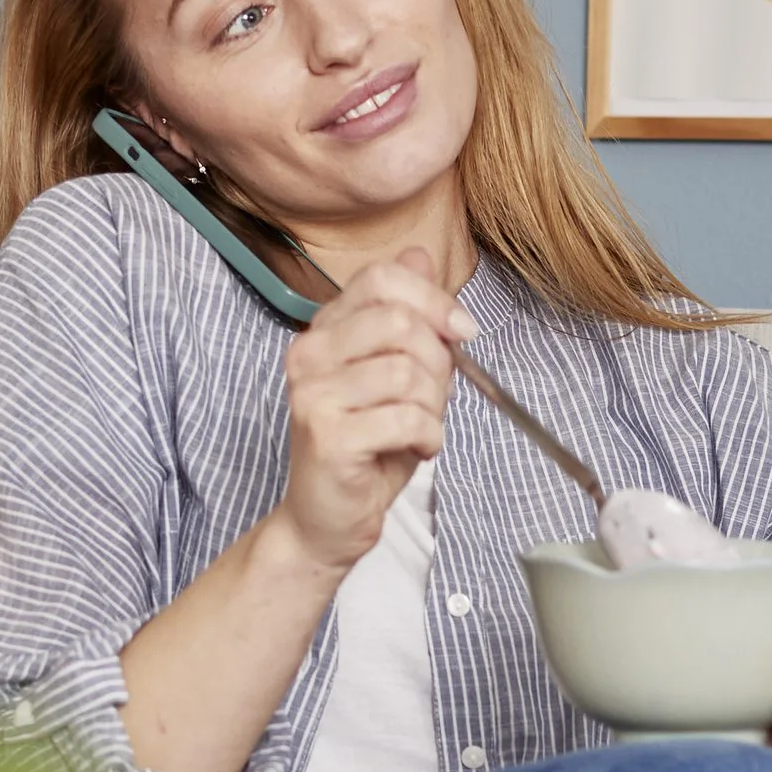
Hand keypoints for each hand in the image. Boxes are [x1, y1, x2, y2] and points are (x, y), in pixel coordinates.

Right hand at [273, 250, 468, 576]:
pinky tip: (417, 448)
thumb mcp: (395, 373)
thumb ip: (408, 317)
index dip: (433, 299)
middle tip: (434, 397)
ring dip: (434, 406)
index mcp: (325, 329)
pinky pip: (406, 417)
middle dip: (438, 362)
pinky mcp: (327, 435)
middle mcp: (309, 353)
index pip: (382, 279)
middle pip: (399, 322)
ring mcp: (313, 393)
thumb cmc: (366, 446)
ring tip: (421, 428)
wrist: (326, 518)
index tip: (462, 331)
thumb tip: (421, 254)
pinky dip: (428, 436)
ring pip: (408, 372)